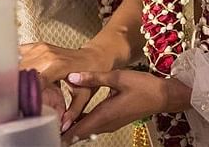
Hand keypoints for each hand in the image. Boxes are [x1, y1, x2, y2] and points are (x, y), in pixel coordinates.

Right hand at [19, 42, 109, 126]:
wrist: (92, 57)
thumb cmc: (90, 74)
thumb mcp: (84, 95)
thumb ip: (73, 111)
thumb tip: (63, 125)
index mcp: (59, 66)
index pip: (36, 78)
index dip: (26, 90)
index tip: (21, 102)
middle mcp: (48, 55)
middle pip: (22, 71)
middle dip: (18, 86)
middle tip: (17, 101)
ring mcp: (41, 49)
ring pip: (18, 63)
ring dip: (15, 77)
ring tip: (17, 90)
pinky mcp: (37, 46)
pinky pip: (19, 54)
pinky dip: (16, 65)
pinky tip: (18, 75)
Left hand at [61, 70, 190, 144]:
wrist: (163, 96)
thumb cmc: (144, 87)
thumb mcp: (118, 77)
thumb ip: (94, 77)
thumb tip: (72, 76)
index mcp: (105, 115)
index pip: (78, 130)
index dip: (62, 133)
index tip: (48, 132)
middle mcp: (106, 124)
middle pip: (79, 133)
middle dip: (63, 131)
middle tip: (46, 123)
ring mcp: (110, 124)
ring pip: (86, 129)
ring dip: (72, 127)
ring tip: (55, 119)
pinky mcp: (113, 120)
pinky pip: (93, 125)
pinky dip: (82, 122)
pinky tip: (74, 115)